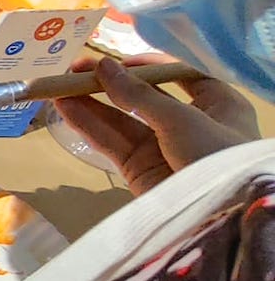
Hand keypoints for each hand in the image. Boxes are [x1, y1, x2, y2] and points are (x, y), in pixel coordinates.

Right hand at [54, 55, 259, 194]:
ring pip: (122, 120)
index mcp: (218, 105)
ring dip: (91, 103)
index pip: (182, 75)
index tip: (120, 60)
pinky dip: (89, 126)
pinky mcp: (141, 170)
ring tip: (58, 87)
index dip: (150, 65)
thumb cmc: (216, 155)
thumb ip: (138, 94)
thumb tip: (102, 65)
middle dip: (112, 83)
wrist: (222, 219)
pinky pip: (113, 142)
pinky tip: (65, 108)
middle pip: (145, 97)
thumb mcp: (182, 119)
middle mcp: (191, 124)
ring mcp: (164, 148)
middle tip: (76, 69)